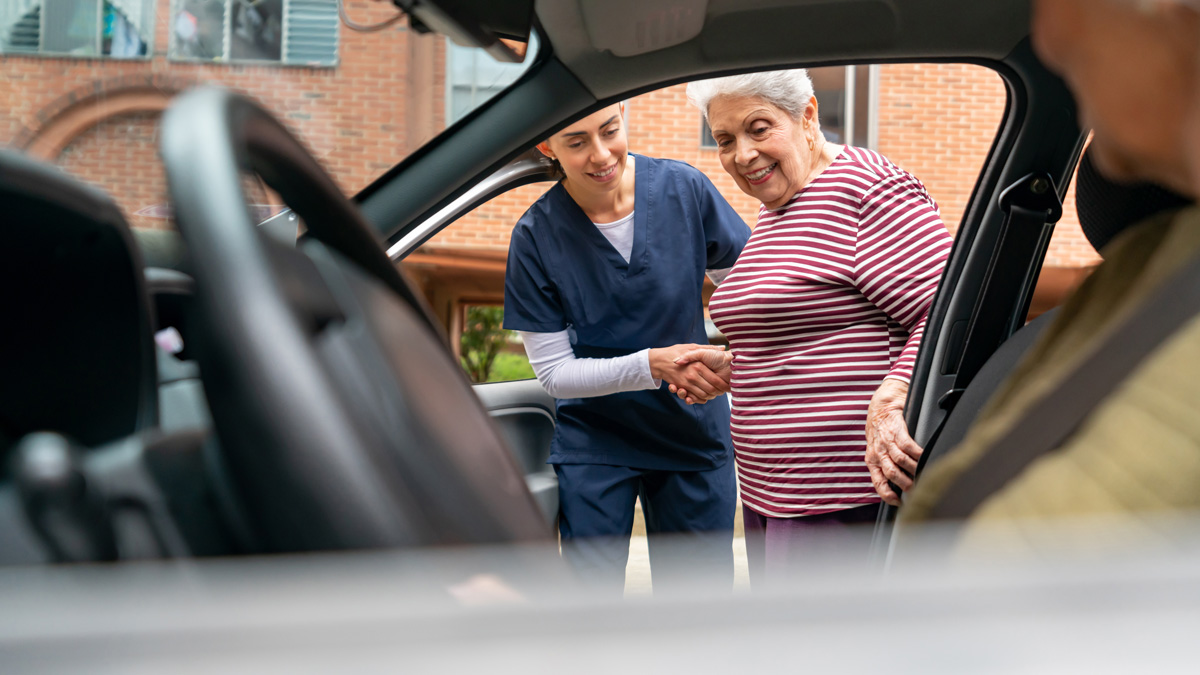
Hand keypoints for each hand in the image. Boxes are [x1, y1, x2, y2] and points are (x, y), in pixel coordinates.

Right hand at [648, 344, 726, 403]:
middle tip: (722, 390)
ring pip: (703, 396)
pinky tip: (702, 395)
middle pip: (711, 390)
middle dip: (718, 392)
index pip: (715, 380)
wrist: (658, 360)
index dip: (723, 385)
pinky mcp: (681, 388)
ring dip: (709, 396)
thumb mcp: (692, 347)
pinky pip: (693, 398)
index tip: (728, 385)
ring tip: (713, 392)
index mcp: (698, 366)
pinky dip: (699, 399)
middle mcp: (693, 376)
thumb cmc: (675, 352)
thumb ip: (708, 348)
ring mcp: (686, 384)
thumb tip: (722, 348)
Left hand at [864, 378, 922, 505]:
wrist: (882, 404)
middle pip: (891, 474)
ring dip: (913, 470)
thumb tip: (900, 482)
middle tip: (916, 489)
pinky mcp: (897, 430)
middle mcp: (878, 452)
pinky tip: (925, 457)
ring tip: (922, 475)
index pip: (878, 483)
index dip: (888, 495)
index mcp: (872, 459)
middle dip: (905, 484)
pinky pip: (908, 446)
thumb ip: (885, 463)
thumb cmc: (882, 428)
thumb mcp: (877, 448)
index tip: (899, 503)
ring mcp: (887, 441)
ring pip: (900, 461)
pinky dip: (918, 454)